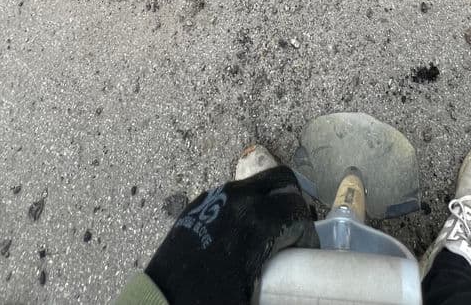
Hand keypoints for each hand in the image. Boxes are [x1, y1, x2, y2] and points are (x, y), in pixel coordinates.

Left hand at [145, 164, 316, 304]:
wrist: (162, 304)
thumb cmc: (211, 302)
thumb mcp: (254, 295)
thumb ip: (280, 281)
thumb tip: (297, 286)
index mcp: (255, 223)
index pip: (297, 207)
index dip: (308, 231)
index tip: (307, 253)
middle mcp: (238, 200)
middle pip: (281, 180)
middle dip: (294, 202)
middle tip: (295, 233)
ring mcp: (216, 197)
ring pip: (256, 184)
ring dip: (270, 202)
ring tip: (269, 234)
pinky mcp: (199, 203)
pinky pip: (233, 195)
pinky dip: (247, 206)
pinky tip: (242, 235)